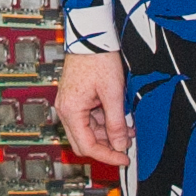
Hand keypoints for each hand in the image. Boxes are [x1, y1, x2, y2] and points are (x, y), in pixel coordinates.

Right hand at [53, 47, 130, 166]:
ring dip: (108, 133)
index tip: (123, 159)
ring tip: (129, 130)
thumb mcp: (113, 94)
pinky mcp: (77, 99)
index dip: (107, 156)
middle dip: (106, 146)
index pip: (87, 146)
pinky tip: (121, 119)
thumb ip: (116, 123)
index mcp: (71, 111)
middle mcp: (66, 110)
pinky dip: (105, 121)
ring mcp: (70, 104)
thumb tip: (120, 145)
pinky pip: (90, 118)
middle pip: (85, 142)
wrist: (92, 36)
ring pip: (89, 131)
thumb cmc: (98, 59)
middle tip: (126, 147)